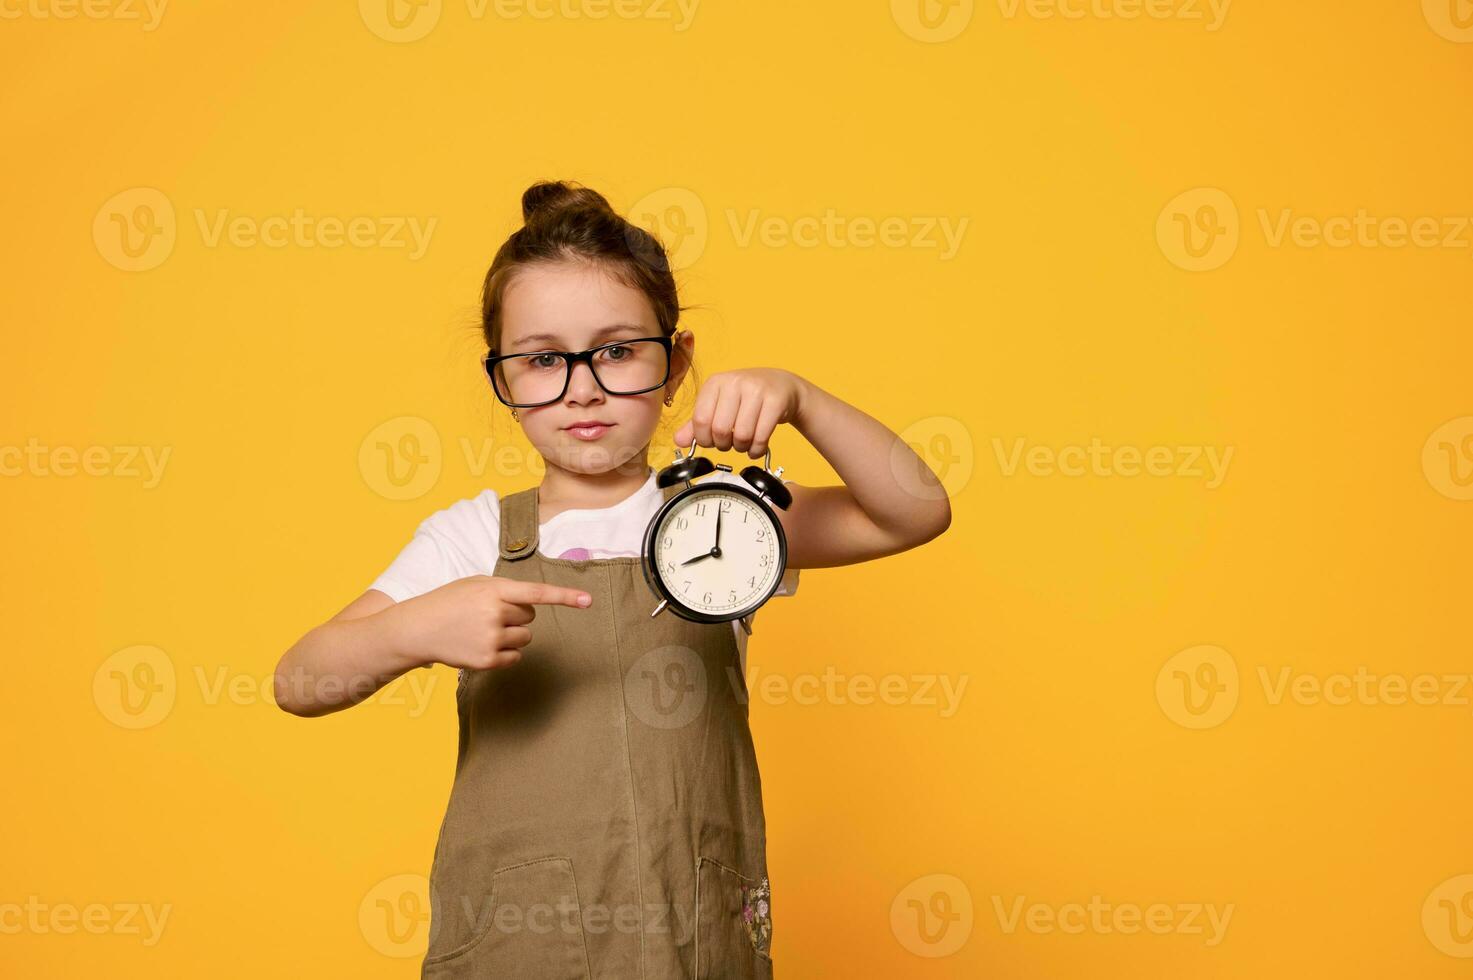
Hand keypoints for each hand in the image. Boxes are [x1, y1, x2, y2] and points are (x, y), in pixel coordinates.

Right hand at [393, 575, 591, 670]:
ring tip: (482, 630)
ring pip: (525, 637)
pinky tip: (482, 645)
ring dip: (511, 634)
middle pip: (530, 617)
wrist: (418, 629)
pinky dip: (505, 653)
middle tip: (488, 614)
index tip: (588, 601)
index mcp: (494, 590)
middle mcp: (495, 613)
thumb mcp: (475, 584)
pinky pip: (515, 657)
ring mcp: (491, 638)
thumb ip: (505, 590)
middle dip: (515, 615)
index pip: (536, 593)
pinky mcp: (487, 660)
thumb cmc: (449, 602)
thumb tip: (534, 606)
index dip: (565, 596)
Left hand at [673, 368, 806, 456]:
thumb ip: (698, 423)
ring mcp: (756, 390)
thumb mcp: (720, 405)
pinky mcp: (775, 401)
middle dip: (724, 445)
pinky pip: (761, 436)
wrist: (783, 386)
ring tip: (745, 443)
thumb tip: (679, 441)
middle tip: (730, 443)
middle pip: (720, 429)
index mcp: (715, 383)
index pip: (700, 420)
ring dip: (742, 448)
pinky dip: (757, 450)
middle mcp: (734, 382)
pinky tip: (757, 447)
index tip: (711, 442)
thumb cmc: (747, 398)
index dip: (704, 439)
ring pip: (741, 435)